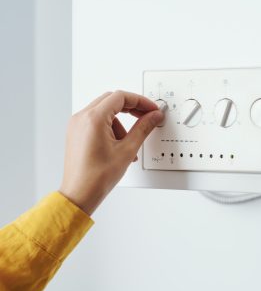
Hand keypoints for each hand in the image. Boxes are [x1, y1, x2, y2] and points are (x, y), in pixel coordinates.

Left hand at [59, 90, 163, 214]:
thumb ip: (143, 128)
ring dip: (121, 121)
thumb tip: (153, 116)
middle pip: (112, 100)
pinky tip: (118, 144)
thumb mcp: (127, 150)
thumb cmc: (96, 177)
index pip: (120, 97)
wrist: (80, 194)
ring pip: (105, 111)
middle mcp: (81, 118)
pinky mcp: (76, 132)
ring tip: (128, 142)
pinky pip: (96, 121)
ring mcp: (76, 125)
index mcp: (93, 119)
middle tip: (145, 116)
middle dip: (131, 107)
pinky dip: (110, 127)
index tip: (151, 109)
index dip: (140, 101)